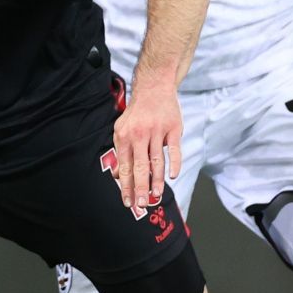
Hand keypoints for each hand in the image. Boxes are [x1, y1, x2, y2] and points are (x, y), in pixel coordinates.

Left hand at [109, 78, 181, 214]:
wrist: (154, 88)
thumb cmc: (137, 113)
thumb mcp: (121, 129)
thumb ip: (121, 152)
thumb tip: (118, 175)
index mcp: (125, 137)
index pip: (125, 167)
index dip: (126, 186)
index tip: (128, 202)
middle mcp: (139, 135)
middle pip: (140, 167)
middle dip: (140, 188)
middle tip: (141, 204)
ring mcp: (157, 131)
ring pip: (157, 161)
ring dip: (157, 180)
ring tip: (156, 195)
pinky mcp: (173, 129)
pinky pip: (174, 150)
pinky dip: (174, 163)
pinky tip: (173, 176)